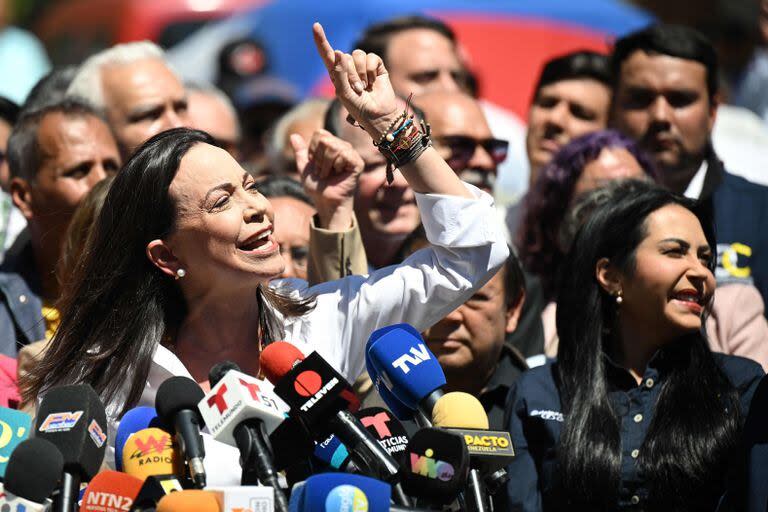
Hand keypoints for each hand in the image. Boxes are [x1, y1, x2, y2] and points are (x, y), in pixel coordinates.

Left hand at [291, 129, 362, 229]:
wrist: (325, 201)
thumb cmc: (317, 186)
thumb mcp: (304, 167)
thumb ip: (300, 151)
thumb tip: (293, 135)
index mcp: (331, 144)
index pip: (320, 134)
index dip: (313, 150)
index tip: (314, 164)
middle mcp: (342, 146)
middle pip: (326, 140)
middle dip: (319, 159)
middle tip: (322, 172)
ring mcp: (351, 154)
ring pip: (334, 147)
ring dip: (326, 165)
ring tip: (328, 174)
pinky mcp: (358, 163)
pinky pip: (345, 155)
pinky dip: (337, 166)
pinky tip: (339, 173)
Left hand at [312, 22, 397, 140]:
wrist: (378, 115)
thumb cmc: (358, 107)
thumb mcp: (343, 93)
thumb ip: (339, 73)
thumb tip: (338, 52)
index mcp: (336, 73)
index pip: (327, 54)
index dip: (321, 40)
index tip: (316, 26)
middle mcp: (348, 67)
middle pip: (343, 56)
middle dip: (349, 74)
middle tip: (356, 90)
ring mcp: (362, 66)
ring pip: (357, 55)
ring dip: (360, 73)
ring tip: (364, 87)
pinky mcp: (376, 65)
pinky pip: (371, 57)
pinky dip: (371, 71)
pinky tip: (373, 82)